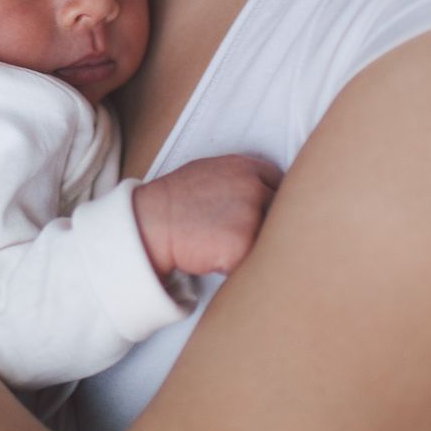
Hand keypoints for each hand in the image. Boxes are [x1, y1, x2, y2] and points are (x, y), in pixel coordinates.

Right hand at [132, 155, 281, 278]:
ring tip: (223, 242)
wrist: (150, 222)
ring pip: (269, 238)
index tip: (259, 213)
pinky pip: (254, 260)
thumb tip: (261, 192)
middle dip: (264, 224)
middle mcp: (253, 187)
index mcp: (246, 167)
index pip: (279, 183)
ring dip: (253, 245)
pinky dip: (239, 263)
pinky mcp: (243, 244)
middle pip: (280, 211)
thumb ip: (240, 178)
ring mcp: (250, 215)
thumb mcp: (210, 172)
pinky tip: (216, 255)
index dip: (270, 201)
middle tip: (238, 232)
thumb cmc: (175, 201)